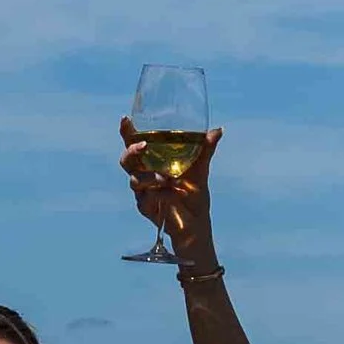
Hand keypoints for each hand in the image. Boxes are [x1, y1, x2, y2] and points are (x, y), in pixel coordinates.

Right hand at [121, 118, 219, 262]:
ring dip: (149, 177)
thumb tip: (218, 130)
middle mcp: (144, 175)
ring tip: (166, 178)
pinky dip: (161, 194)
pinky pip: (147, 199)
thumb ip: (205, 150)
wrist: (196, 224)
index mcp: (152, 162)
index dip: (127, 132)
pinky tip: (174, 193)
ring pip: (134, 180)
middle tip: (144, 146)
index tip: (126, 118)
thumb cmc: (194, 195)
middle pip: (127, 161)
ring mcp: (143, 193)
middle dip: (132, 151)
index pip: (135, 145)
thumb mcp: (200, 170)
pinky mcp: (146, 208)